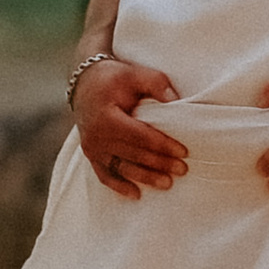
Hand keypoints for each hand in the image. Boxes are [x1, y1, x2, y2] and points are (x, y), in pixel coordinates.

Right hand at [73, 56, 185, 198]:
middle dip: (159, 164)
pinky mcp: (91, 154)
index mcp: (106, 117)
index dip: (163, 145)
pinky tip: (136, 194)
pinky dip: (119, 186)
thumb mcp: (135, 73)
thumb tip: (176, 101)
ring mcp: (92, 148)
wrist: (85, 83)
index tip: (183, 152)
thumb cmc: (114, 78)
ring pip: (121, 168)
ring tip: (167, 183)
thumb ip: (156, 83)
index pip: (140, 136)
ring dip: (145, 178)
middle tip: (183, 170)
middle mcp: (96, 136)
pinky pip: (105, 175)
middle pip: (133, 154)